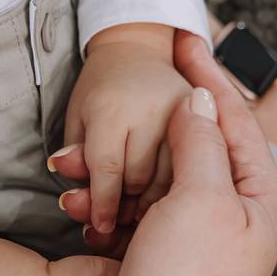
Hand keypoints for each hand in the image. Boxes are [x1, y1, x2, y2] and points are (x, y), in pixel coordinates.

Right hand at [11, 32, 276, 275]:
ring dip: (119, 164)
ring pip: (158, 177)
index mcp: (260, 193)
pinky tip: (83, 192)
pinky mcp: (165, 250)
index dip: (207, 75)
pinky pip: (138, 207)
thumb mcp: (201, 201)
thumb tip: (198, 102)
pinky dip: (111, 195)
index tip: (181, 42)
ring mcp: (198, 231)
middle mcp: (235, 209)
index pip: (233, 116)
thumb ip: (200, 143)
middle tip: (126, 94)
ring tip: (76, 160)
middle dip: (153, 121)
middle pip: (196, 143)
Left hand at [58, 24, 190, 233]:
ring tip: (137, 208)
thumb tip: (73, 199)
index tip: (100, 224)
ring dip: (151, 200)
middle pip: (139, 178)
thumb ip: (78, 160)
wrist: (136, 50)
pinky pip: (192, 165)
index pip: (107, 169)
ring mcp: (181, 112)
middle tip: (117, 218)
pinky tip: (162, 194)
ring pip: (170, 177)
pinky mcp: (203, 116)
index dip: (102, 205)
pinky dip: (175, 186)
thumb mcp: (78, 120)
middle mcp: (150, 111)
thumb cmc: (100, 91)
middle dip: (125, 204)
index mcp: (111, 110)